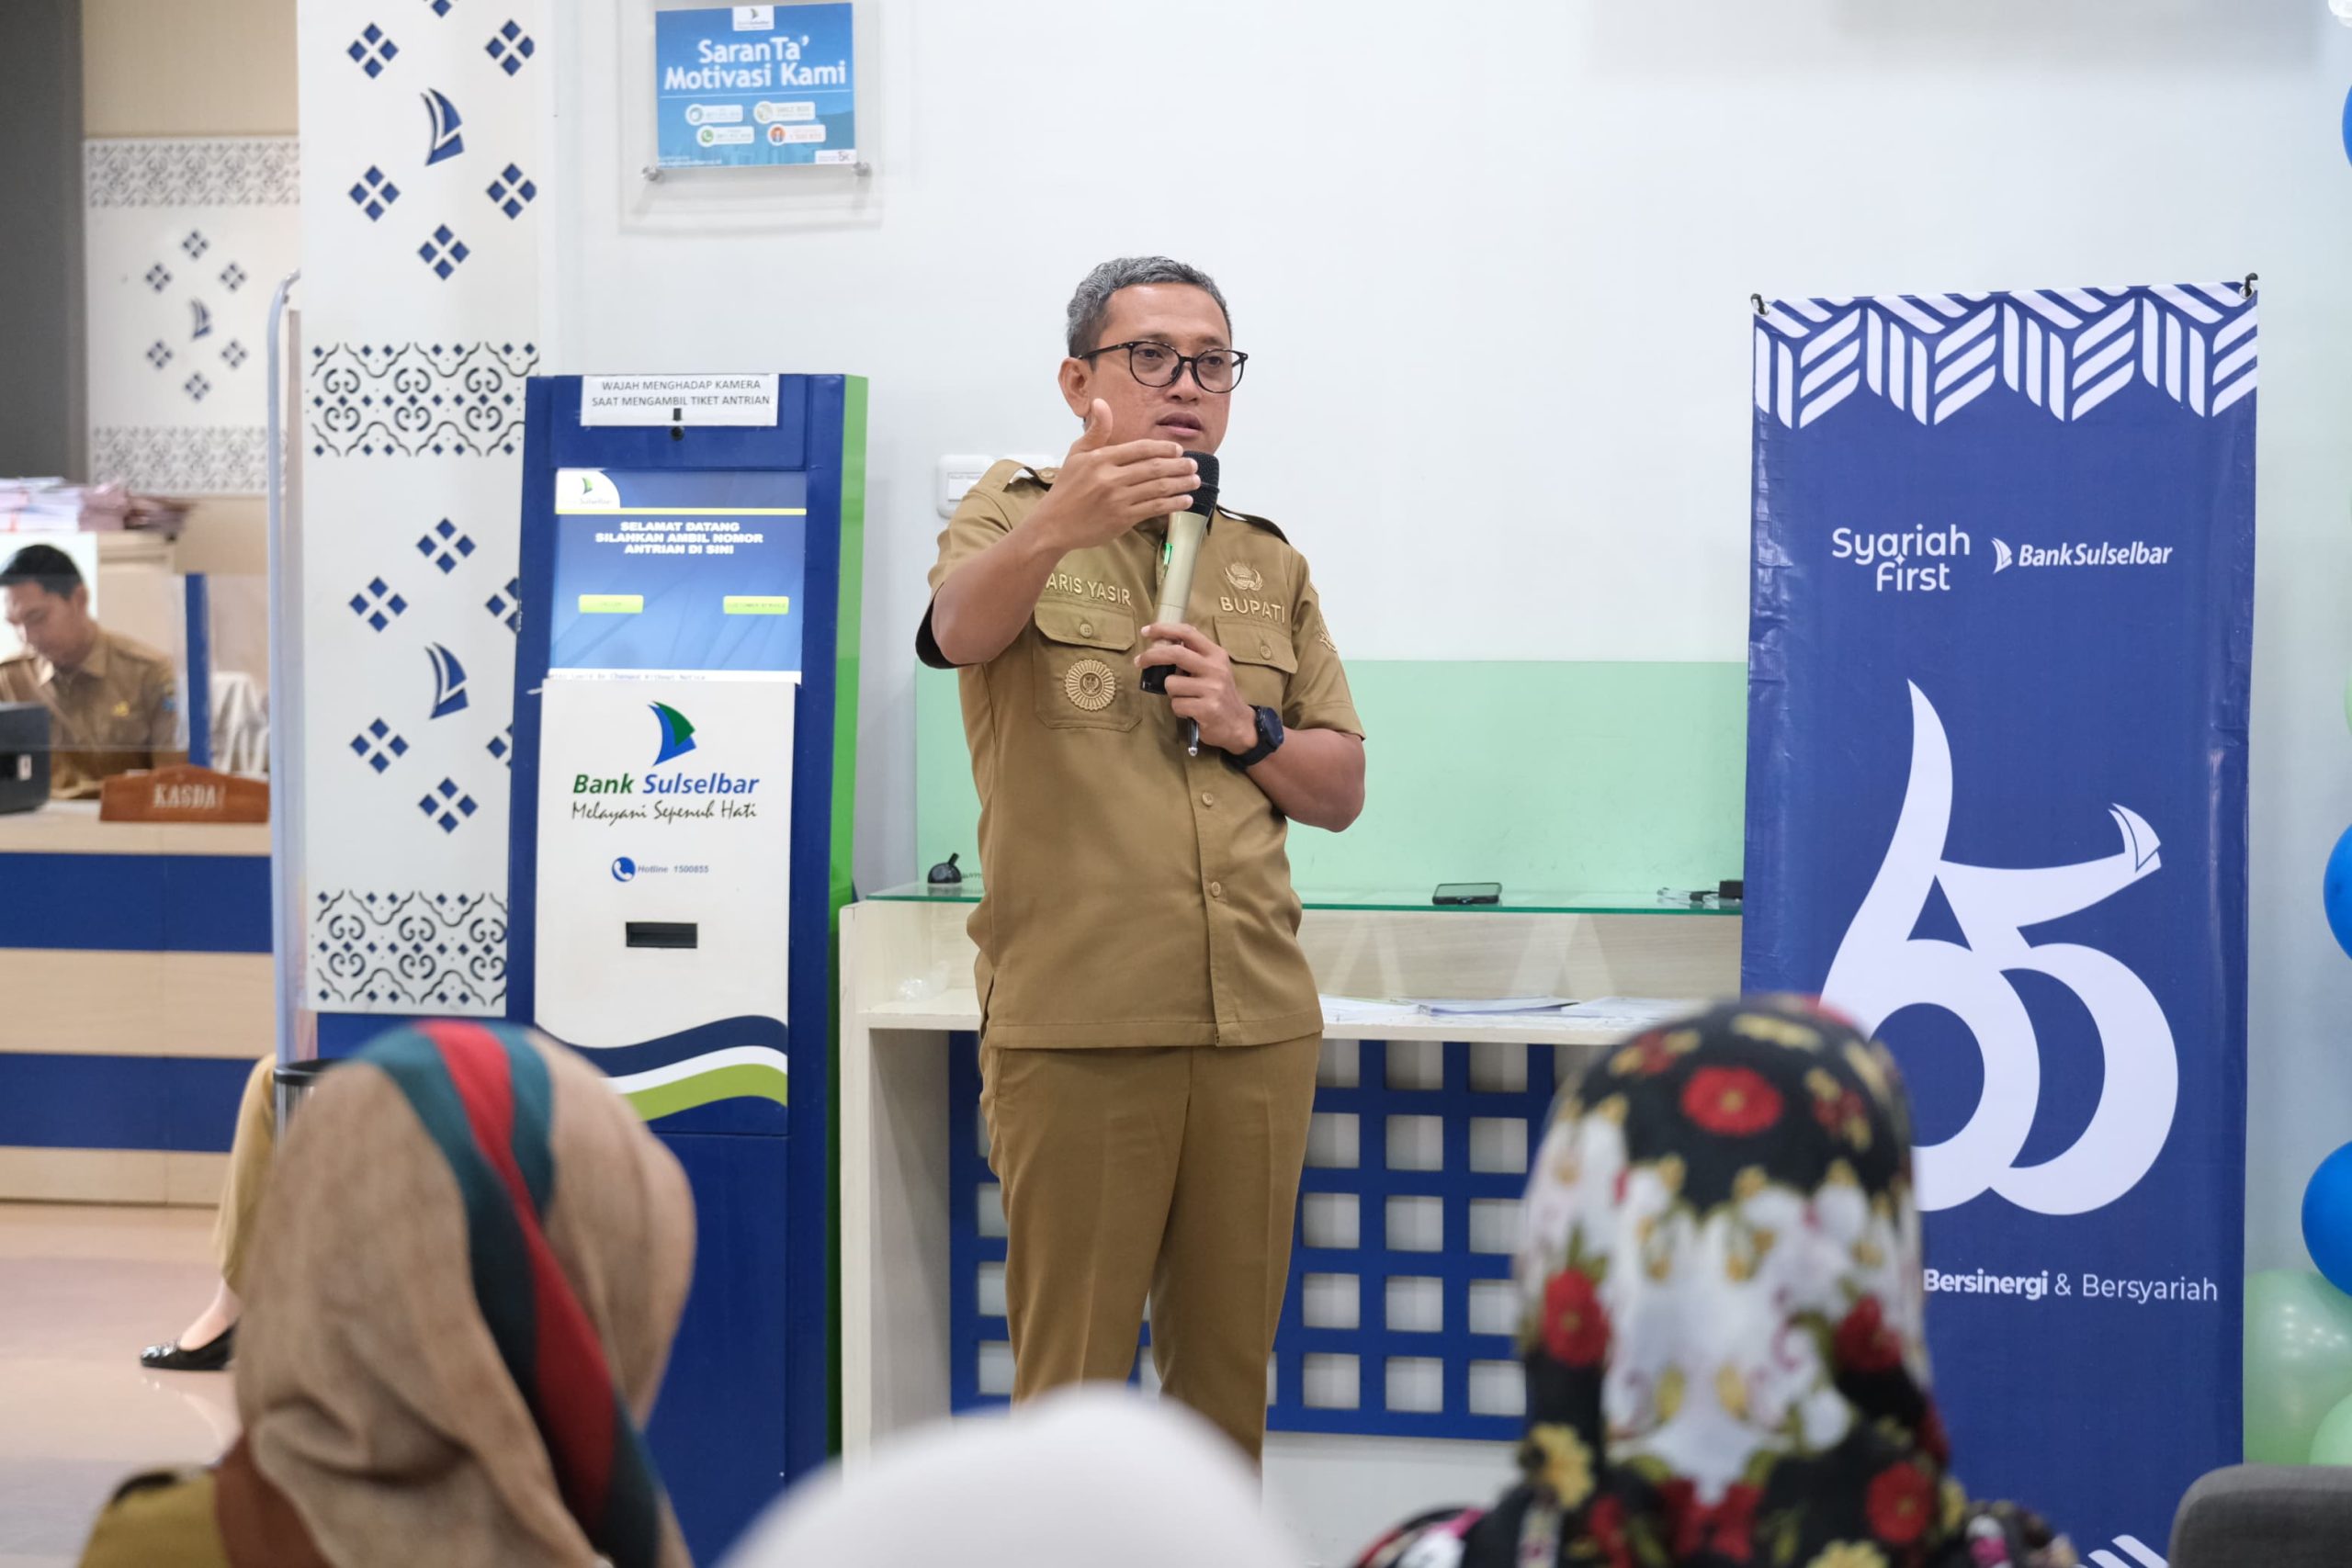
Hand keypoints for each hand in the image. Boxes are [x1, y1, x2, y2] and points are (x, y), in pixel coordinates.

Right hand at [1025, 400, 1198, 552]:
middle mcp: (1111, 478)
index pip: (1140, 449)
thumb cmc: (1067, 488)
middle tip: (1194, 465)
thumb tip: (1102, 402)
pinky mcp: (1123, 519)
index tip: (1178, 449)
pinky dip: (1173, 504)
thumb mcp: (1076, 454)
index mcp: (1101, 459)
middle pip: (1154, 467)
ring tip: (1195, 481)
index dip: (1163, 448)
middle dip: (1179, 466)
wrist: (1054, 524)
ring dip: (1181, 484)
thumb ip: (1095, 430)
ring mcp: (1118, 499)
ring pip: (1158, 488)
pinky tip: (1185, 500)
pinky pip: (1154, 508)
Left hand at [1137, 622, 1255, 753]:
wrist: (1238, 723)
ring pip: (1171, 684)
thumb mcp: (1213, 669)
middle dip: (1151, 656)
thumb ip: (1194, 655)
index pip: (1188, 633)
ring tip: (1186, 699)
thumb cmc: (1220, 694)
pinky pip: (1176, 705)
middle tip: (1139, 661)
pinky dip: (1178, 710)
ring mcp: (1212, 689)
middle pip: (1175, 653)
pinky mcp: (1206, 708)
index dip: (1164, 629)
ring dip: (1172, 694)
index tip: (1146, 631)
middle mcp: (1215, 668)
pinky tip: (1191, 712)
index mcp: (1216, 654)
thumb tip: (1163, 643)